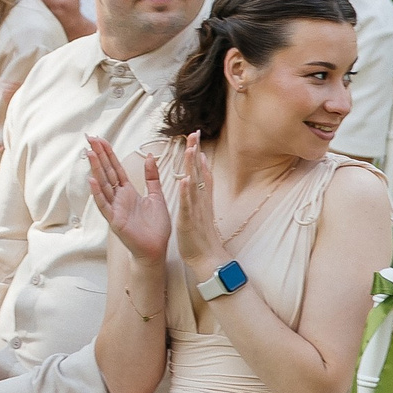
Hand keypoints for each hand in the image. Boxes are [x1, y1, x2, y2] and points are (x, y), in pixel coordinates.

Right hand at [84, 135, 171, 263]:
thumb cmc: (156, 227)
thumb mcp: (157, 196)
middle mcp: (118, 197)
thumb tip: (150, 156)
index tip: (100, 139)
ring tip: (90, 154)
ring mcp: (115, 208)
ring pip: (103, 185)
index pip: (115, 168)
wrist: (156, 249)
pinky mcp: (114, 220)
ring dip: (96, 169)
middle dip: (99, 155)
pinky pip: (104, 205)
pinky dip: (97, 193)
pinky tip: (92, 181)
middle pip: (107, 172)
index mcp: (128, 191)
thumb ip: (152, 177)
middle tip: (90, 138)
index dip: (108, 153)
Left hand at [175, 132, 222, 290]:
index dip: (199, 153)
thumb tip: (200, 176)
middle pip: (200, 172)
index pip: (202, 171)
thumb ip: (202, 193)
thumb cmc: (202, 236)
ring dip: (193, 167)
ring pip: (195, 185)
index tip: (196, 136)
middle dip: (196, 152)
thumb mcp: (202, 211)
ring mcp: (196, 210)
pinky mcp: (190, 221)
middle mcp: (201, 201)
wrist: (207, 258)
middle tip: (195, 133)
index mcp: (203, 199)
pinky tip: (185, 180)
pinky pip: (188, 205)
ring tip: (192, 150)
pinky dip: (187, 192)